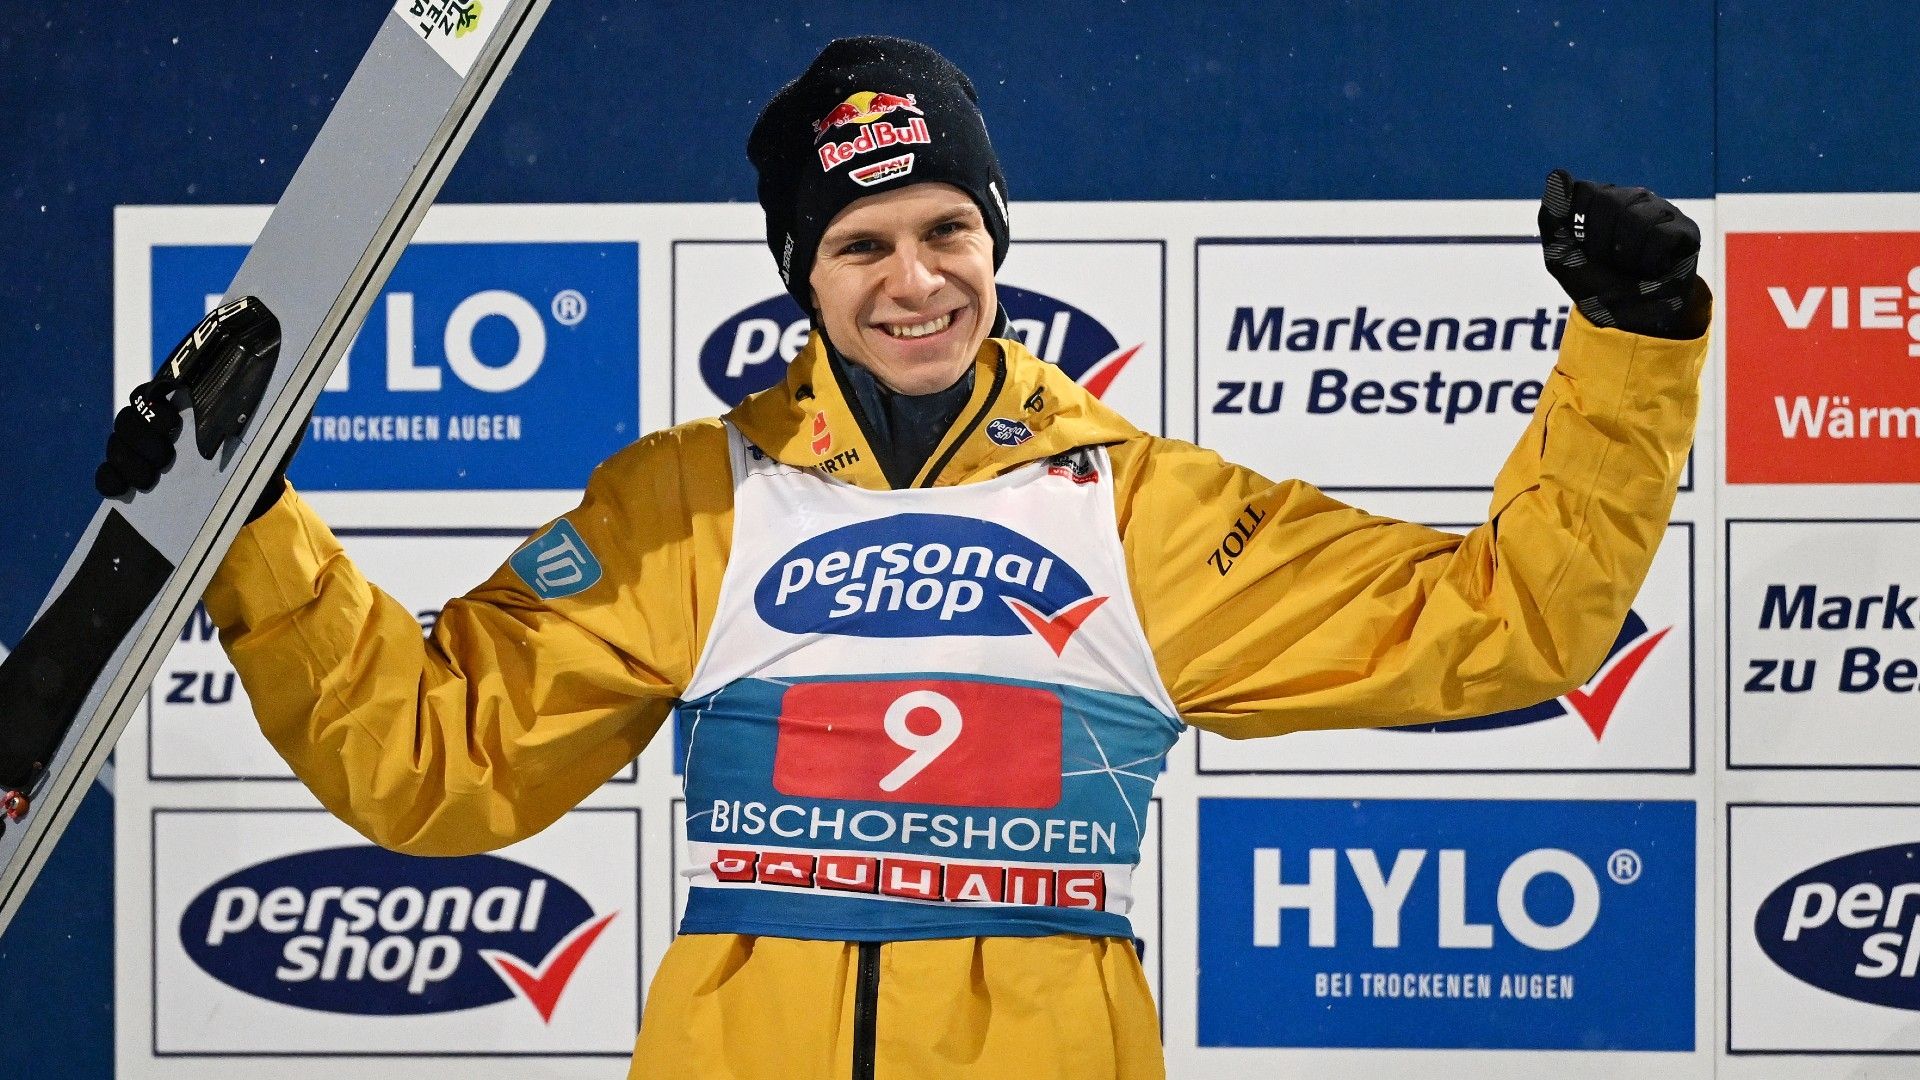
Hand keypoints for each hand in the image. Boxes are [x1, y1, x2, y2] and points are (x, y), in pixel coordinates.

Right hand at [94, 378, 294, 521]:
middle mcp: (163, 423)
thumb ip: (285, 390)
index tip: (172, 425)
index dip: (154, 407)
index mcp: (190, 402)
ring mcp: (148, 450)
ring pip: (117, 444)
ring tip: (150, 479)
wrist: (262, 493)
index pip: (155, 392)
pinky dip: (109, 480)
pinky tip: (121, 490)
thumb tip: (304, 361)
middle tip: (164, 458)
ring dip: (126, 460)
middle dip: (140, 437)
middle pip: (129, 417)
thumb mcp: (281, 417)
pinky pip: (109, 476)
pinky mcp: (140, 479)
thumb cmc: (271, 448)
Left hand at [1538, 170, 1710, 339]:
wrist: (1627, 318)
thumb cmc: (1595, 284)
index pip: (1583, 191)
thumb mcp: (1560, 255)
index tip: (1585, 248)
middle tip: (1611, 262)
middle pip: (1609, 203)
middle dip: (1602, 244)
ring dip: (1626, 256)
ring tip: (1632, 266)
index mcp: (1601, 199)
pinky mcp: (1685, 229)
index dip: (1580, 228)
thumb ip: (1553, 217)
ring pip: (1636, 220)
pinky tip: (1653, 268)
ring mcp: (1660, 210)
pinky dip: (1650, 261)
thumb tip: (1557, 174)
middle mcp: (1632, 197)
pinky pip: (1661, 236)